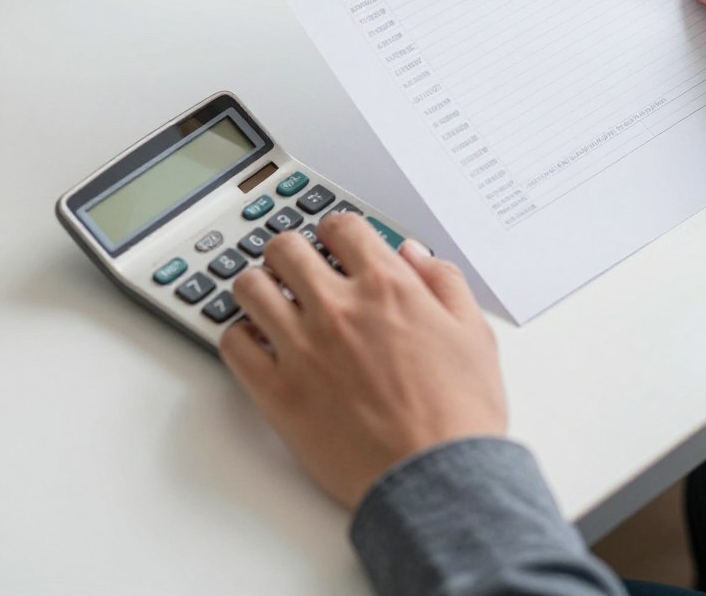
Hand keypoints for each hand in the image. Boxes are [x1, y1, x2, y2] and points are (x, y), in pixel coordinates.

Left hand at [220, 214, 506, 508]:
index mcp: (387, 287)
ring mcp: (302, 349)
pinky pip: (233, 346)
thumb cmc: (460, 412)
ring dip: (260, 286)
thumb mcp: (473, 332)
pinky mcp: (278, 394)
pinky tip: (260, 344)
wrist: (437, 479)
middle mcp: (338, 308)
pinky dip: (241, 337)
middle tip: (298, 267)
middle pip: (285, 247)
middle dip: (291, 250)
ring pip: (249, 287)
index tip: (336, 242)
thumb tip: (412, 254)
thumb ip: (442, 281)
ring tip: (272, 299)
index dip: (336, 229)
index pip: (341, 225)